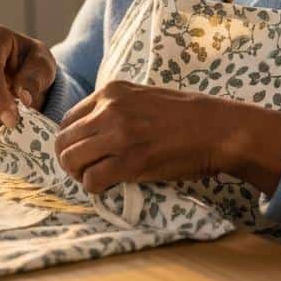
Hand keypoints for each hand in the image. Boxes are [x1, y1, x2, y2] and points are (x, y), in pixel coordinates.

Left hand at [54, 80, 240, 193]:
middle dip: (70, 161)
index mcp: (111, 92)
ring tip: (97, 178)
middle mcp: (110, 109)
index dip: (71, 142)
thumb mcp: (143, 97)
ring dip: (80, 175)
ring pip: (71, 161)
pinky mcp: (130, 162)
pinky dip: (95, 188)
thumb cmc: (185, 116)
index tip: (84, 153)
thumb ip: (114, 108)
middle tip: (86, 171)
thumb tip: (90, 132)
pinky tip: (109, 186)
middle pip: (64, 142)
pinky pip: (92, 180)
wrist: (217, 129)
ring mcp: (119, 135)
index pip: (68, 120)